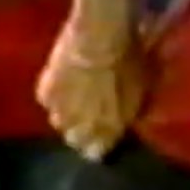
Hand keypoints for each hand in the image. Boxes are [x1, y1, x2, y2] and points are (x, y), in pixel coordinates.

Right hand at [36, 25, 146, 160]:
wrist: (100, 36)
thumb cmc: (130, 59)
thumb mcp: (144, 87)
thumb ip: (133, 109)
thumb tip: (128, 118)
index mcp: (110, 128)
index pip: (97, 152)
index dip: (99, 143)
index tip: (103, 134)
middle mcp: (82, 127)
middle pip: (75, 140)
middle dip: (81, 132)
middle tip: (88, 114)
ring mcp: (60, 112)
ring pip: (58, 122)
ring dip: (66, 114)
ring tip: (74, 98)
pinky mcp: (45, 92)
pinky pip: (47, 100)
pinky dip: (54, 94)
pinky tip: (62, 81)